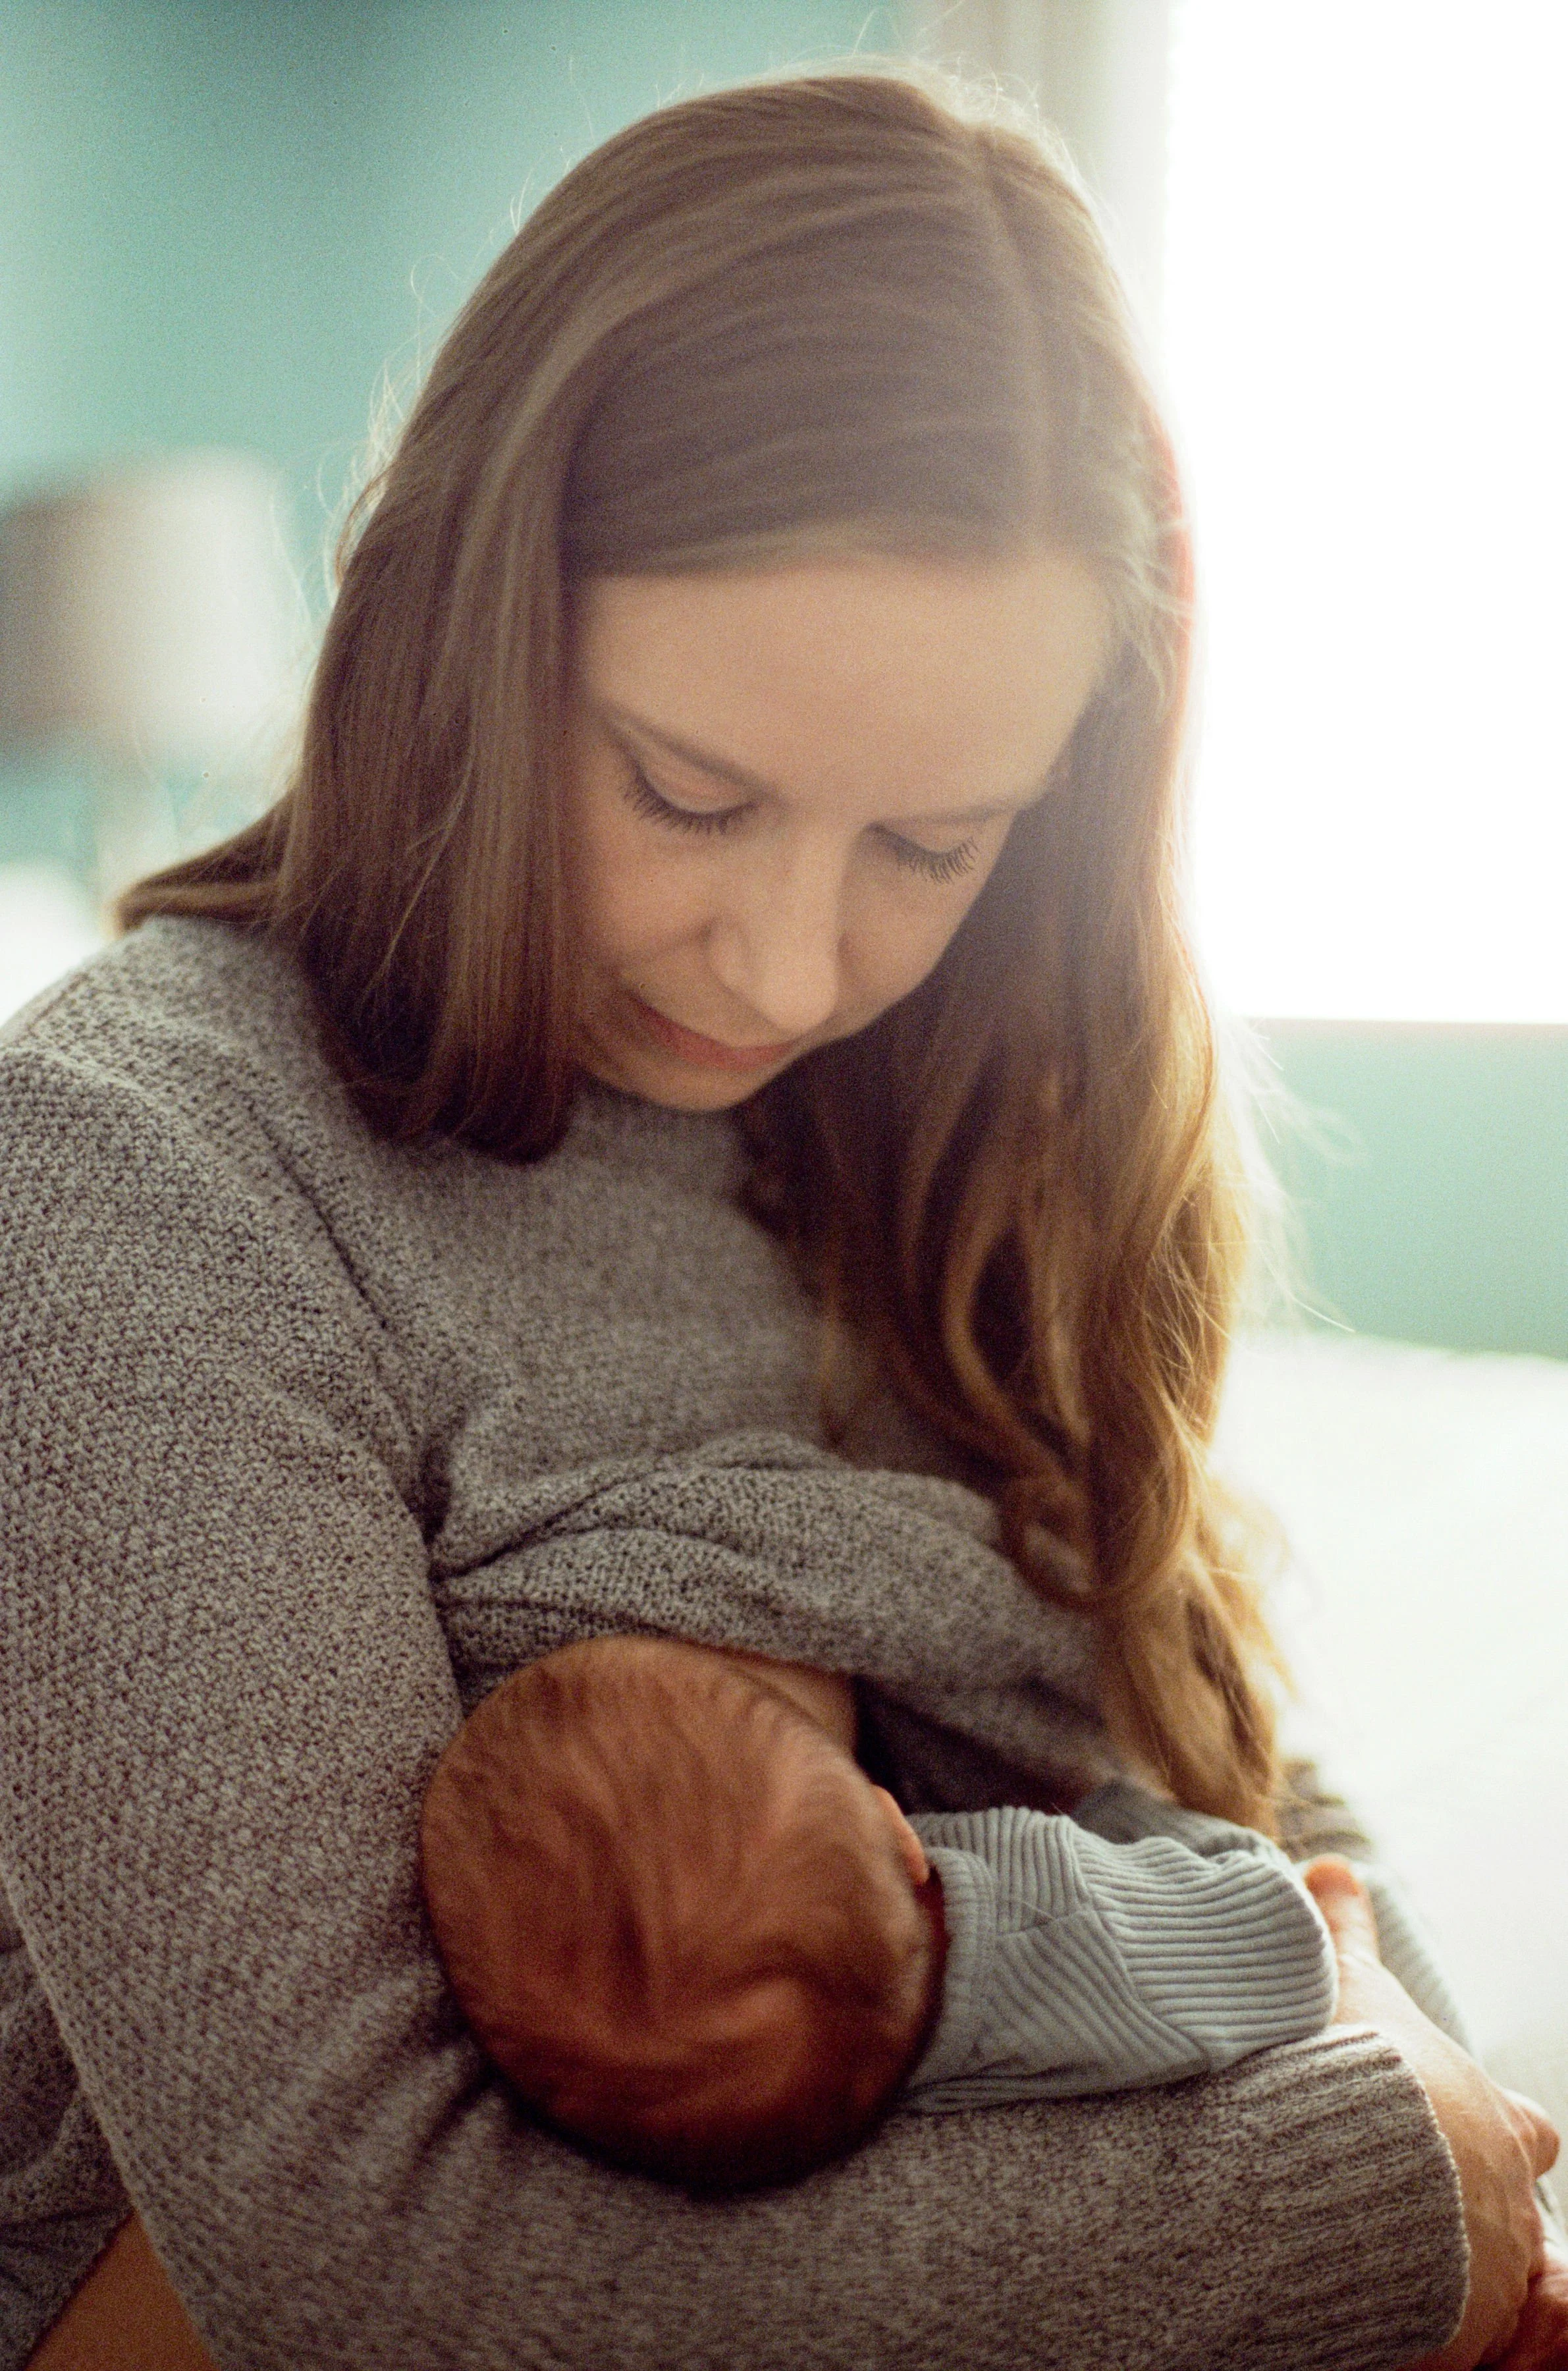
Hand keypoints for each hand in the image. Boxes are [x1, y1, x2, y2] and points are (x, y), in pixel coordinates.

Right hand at [1303, 1859, 1557, 2370]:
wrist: (1329, 2159)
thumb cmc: (1347, 2065)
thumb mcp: (1344, 1979)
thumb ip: (1342, 1928)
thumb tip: (1333, 1871)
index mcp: (1495, 2120)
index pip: (1524, 2129)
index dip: (1495, 2130)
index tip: (1449, 2127)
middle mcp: (1507, 2198)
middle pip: (1510, 2211)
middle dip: (1467, 2209)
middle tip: (1406, 2202)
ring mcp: (1488, 2273)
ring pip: (1484, 2281)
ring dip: (1439, 2269)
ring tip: (1369, 2251)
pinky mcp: (1453, 2333)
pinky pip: (1453, 2338)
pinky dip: (1421, 2324)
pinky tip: (1368, 2298)